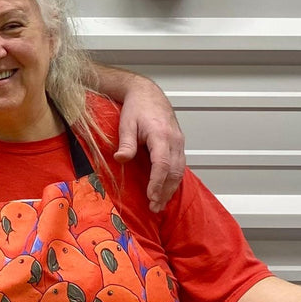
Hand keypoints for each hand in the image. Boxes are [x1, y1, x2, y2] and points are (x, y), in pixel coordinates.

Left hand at [113, 77, 185, 211]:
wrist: (148, 94)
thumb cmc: (136, 108)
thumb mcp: (126, 123)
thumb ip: (126, 143)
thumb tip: (121, 159)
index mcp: (161, 134)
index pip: (162, 163)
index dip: (157, 182)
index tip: (151, 196)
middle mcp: (174, 139)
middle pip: (174, 171)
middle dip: (165, 191)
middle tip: (155, 207)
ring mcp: (179, 141)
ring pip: (179, 170)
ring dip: (171, 188)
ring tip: (160, 204)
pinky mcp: (178, 144)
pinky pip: (180, 165)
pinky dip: (174, 179)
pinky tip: (166, 190)